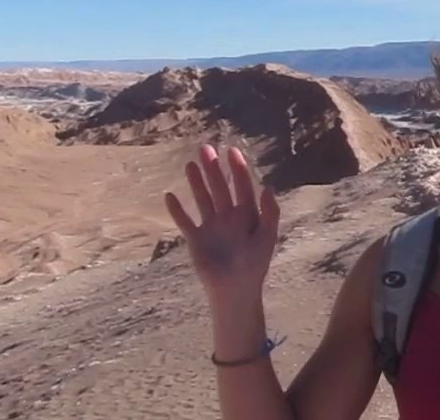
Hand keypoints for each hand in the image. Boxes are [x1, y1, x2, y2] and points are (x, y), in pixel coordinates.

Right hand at [164, 145, 279, 308]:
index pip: (241, 186)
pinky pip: (185, 222)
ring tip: (190, 164)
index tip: (231, 151)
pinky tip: (170, 196)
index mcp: (247, 214)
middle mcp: (227, 217)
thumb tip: (268, 186)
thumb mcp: (267, 237)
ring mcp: (210, 227)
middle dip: (213, 169)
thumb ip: (270, 212)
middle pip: (219, 188)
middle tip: (205, 148)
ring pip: (202, 199)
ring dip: (196, 182)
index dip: (237, 169)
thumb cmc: (255, 265)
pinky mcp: (196, 240)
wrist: (235, 291)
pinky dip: (177, 210)